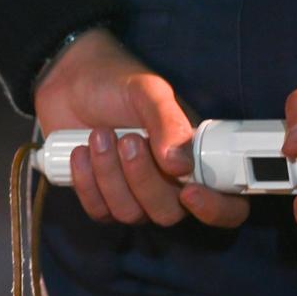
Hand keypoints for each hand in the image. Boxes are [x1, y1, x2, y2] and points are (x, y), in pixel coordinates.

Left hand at [34, 28, 249, 226]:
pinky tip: (80, 151)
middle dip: (144, 180)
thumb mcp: (148, 92)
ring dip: (110, 174)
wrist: (70, 80)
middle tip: (128, 140)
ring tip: (99, 134)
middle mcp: (169, 185)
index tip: (188, 190)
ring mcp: (134, 196)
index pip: (226, 205)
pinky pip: (99, 211)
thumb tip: (181, 165)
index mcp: (196, 159)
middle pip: (168, 213)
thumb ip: (168, 123)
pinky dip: (87, 182)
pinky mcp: (101, 199)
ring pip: (130, 214)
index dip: (214, 209)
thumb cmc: (117, 83)